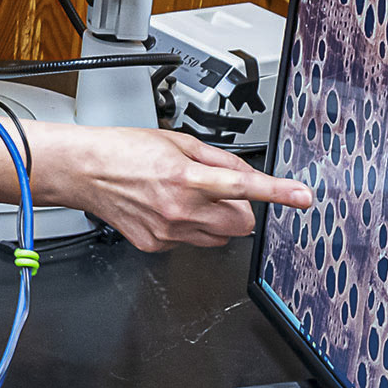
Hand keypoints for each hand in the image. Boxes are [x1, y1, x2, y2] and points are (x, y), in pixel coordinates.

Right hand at [36, 122, 313, 252]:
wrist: (84, 171)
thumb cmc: (123, 151)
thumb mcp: (178, 141)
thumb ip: (219, 159)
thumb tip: (246, 173)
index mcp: (187, 177)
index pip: (245, 188)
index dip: (279, 193)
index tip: (302, 197)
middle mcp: (180, 209)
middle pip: (240, 224)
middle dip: (240, 210)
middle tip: (222, 193)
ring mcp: (168, 232)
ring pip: (219, 238)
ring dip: (216, 221)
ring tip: (188, 198)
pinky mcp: (156, 246)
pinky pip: (191, 243)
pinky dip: (189, 228)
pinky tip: (168, 209)